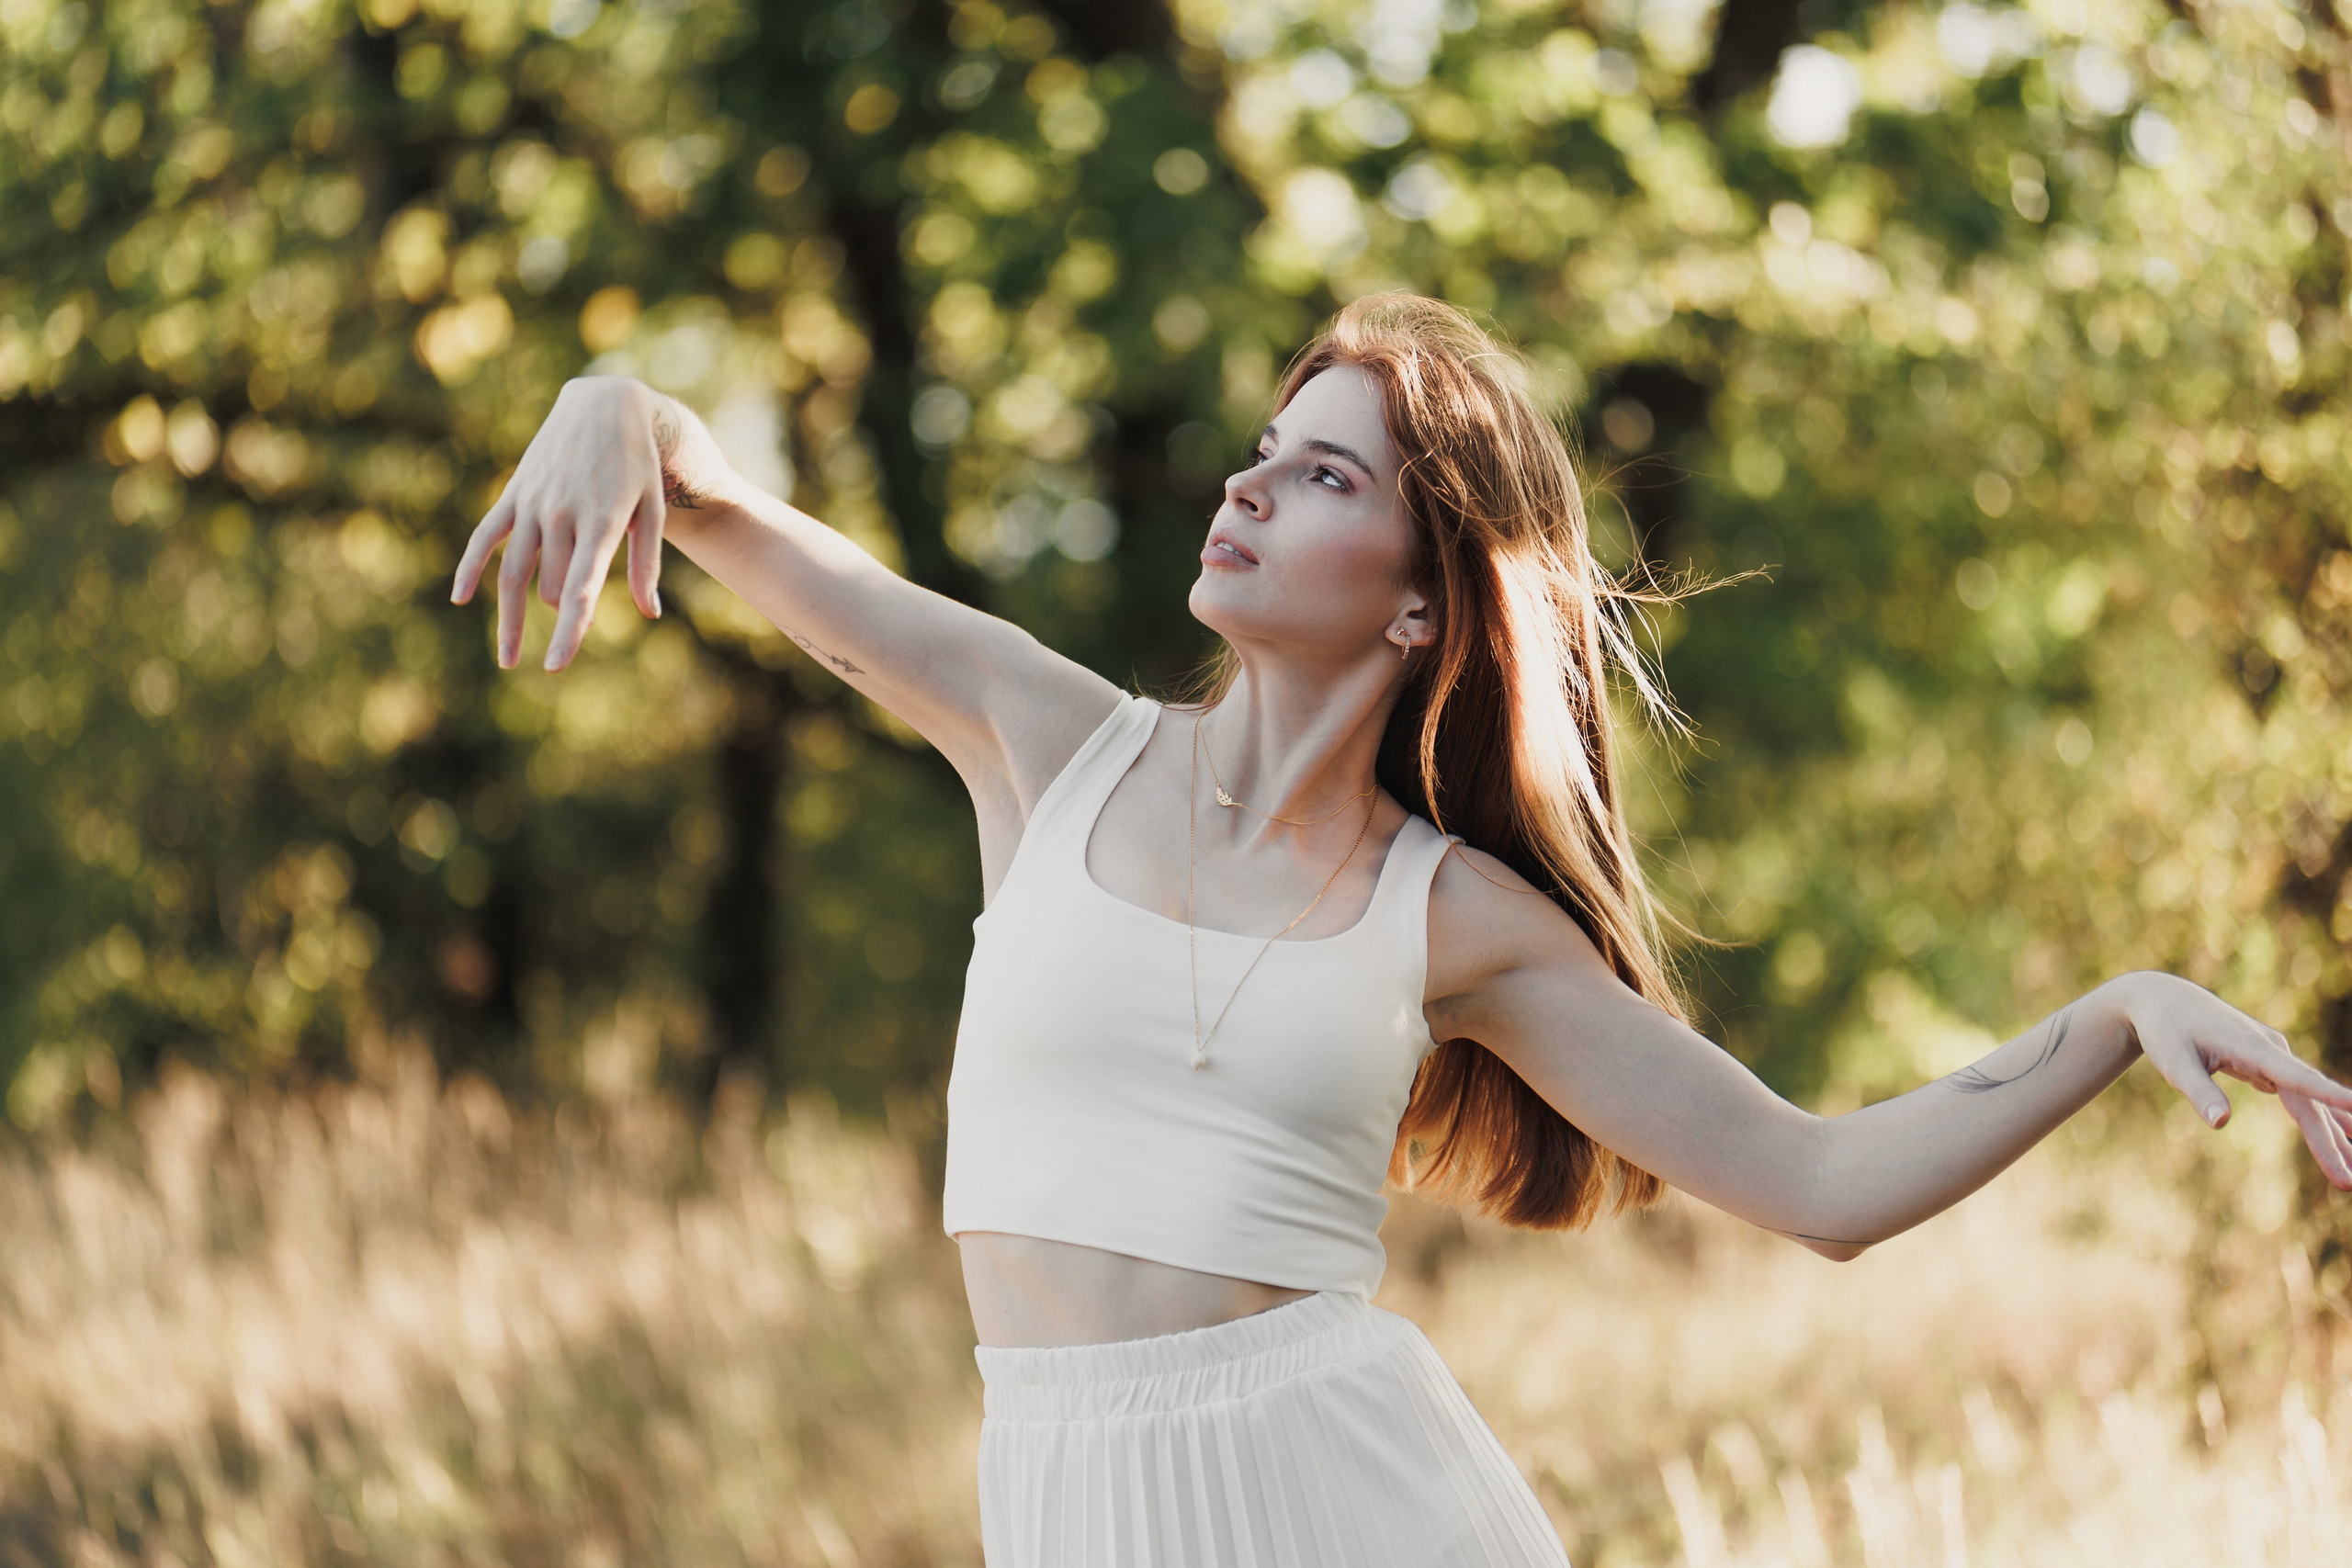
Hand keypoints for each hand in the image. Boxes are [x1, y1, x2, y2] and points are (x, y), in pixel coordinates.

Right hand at [448, 377, 729, 670]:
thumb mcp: (653, 510)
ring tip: (508, 658)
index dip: (568, 630)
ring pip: (514, 573)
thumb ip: (646, 563)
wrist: (605, 405)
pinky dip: (469, 568)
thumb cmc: (638, 463)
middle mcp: (561, 515)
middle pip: (550, 587)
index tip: (555, 665)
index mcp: (600, 523)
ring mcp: (532, 503)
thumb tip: (650, 613)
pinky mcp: (514, 493)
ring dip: (510, 619)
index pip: (579, 589)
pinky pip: (484, 536)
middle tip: (576, 620)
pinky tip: (460, 599)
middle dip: (562, 613)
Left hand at [2102, 970, 2351, 1188]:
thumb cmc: (2165, 1031)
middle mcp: (2271, 1049)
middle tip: (2345, 1183)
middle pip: (2307, 1101)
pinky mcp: (2267, 1061)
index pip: (2297, 1077)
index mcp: (2252, 1047)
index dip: (2329, 1095)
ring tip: (2349, 1173)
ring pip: (2308, 1099)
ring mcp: (2273, 1054)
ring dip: (2333, 1134)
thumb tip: (2221, 1124)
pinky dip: (2319, 1118)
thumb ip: (2199, 1091)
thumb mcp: (2173, 1062)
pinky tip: (2342, 1138)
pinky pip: (2299, 1094)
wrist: (2162, 998)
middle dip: (2329, 1142)